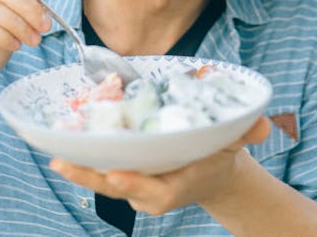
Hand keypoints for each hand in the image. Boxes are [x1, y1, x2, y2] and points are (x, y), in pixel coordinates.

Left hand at [50, 116, 269, 215]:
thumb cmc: (218, 156)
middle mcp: (151, 190)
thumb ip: (247, 132)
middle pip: (117, 187)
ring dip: (79, 167)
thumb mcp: (235, 144)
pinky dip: (83, 158)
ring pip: (103, 179)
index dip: (134, 185)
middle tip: (63, 162)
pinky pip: (101, 168)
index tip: (115, 174)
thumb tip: (263, 124)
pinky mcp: (125, 173)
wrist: (208, 173)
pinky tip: (62, 141)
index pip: (154, 191)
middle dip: (90, 176)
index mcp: (176, 186)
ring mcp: (136, 185)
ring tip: (54, 153)